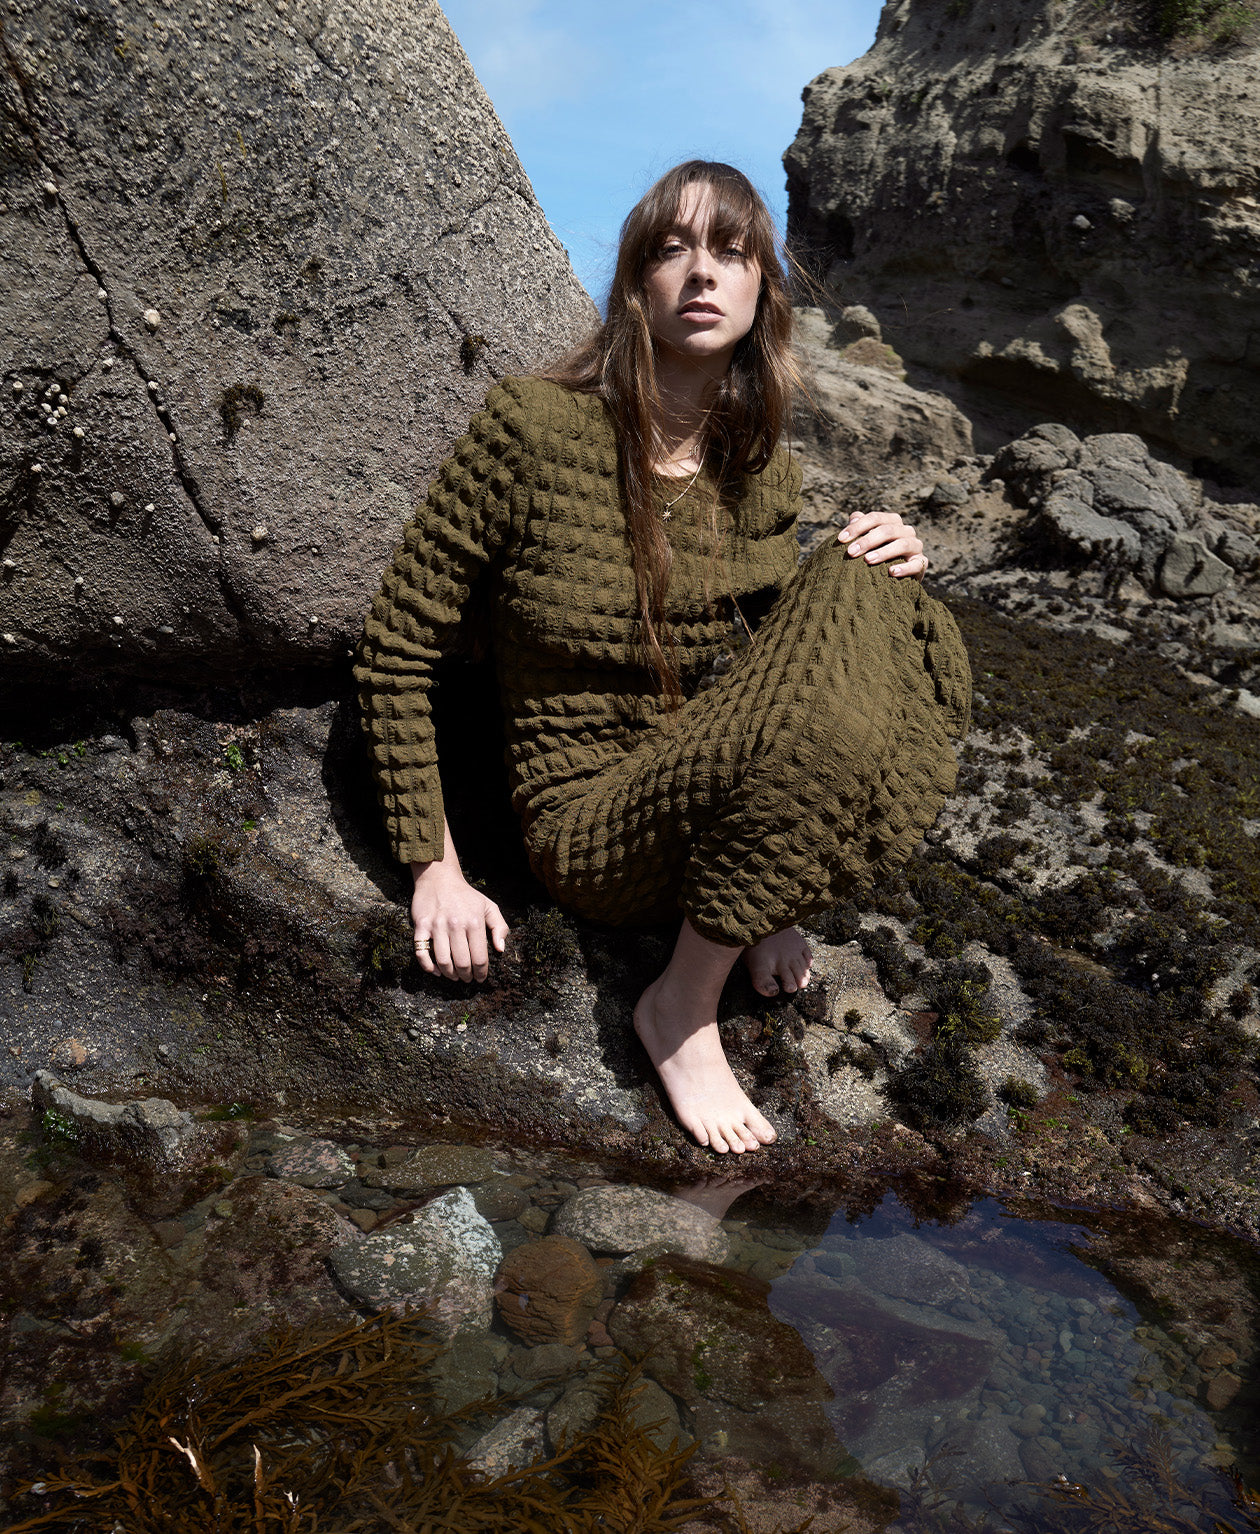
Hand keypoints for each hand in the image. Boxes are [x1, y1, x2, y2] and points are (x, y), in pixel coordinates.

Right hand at [410, 860, 508, 981]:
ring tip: (454, 977)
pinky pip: (421, 952)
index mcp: (475, 922)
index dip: (481, 973)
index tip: (481, 978)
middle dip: (466, 976)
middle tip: (467, 979)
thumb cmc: (466, 895)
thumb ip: (499, 927)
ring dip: (449, 974)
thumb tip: (500, 949)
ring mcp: (437, 926)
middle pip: (462, 963)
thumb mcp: (489, 906)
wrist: (439, 877)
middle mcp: (456, 925)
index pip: (480, 957)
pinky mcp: (421, 926)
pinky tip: (436, 971)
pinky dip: (428, 966)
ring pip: (443, 961)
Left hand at [837, 509, 926, 578]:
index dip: (857, 527)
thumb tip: (853, 517)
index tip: (840, 539)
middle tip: (851, 552)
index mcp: (892, 522)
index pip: (875, 518)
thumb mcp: (867, 541)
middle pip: (887, 530)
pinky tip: (891, 572)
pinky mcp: (921, 563)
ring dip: (884, 552)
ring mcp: (915, 546)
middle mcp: (906, 531)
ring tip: (868, 560)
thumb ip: (860, 527)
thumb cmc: (877, 555)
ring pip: (902, 544)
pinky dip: (904, 568)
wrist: (895, 577)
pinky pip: (916, 564)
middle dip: (867, 541)